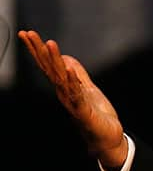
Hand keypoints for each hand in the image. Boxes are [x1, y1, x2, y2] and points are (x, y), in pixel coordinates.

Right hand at [18, 30, 126, 168]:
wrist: (107, 138)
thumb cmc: (96, 114)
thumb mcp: (88, 89)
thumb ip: (78, 74)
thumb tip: (67, 57)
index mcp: (65, 87)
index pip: (48, 65)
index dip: (38, 49)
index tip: (27, 33)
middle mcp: (64, 93)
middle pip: (49, 68)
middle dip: (39, 51)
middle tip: (28, 33)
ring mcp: (72, 102)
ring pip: (60, 78)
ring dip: (54, 61)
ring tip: (49, 43)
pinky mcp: (83, 111)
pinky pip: (77, 94)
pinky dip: (73, 81)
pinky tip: (69, 69)